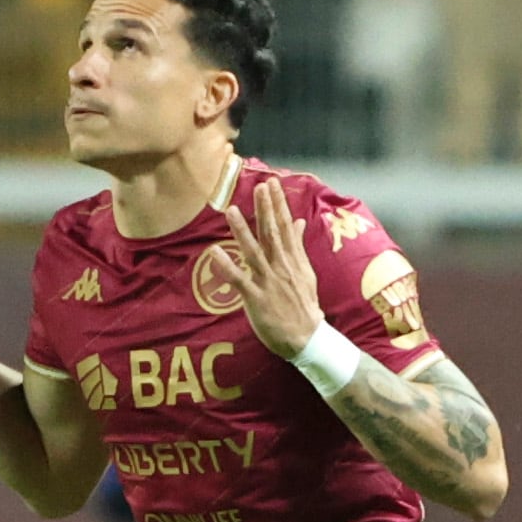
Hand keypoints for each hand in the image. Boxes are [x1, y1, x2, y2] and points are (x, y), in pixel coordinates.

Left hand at [216, 178, 327, 359]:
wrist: (307, 338)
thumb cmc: (304, 306)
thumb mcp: (305, 272)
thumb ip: (298, 245)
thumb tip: (299, 221)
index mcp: (292, 260)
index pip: (285, 226)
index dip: (278, 204)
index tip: (272, 184)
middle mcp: (281, 267)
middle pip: (272, 233)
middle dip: (265, 209)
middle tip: (260, 186)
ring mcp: (269, 282)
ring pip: (254, 252)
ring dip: (242, 231)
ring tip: (231, 211)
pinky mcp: (257, 299)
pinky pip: (239, 280)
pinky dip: (226, 266)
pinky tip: (214, 252)